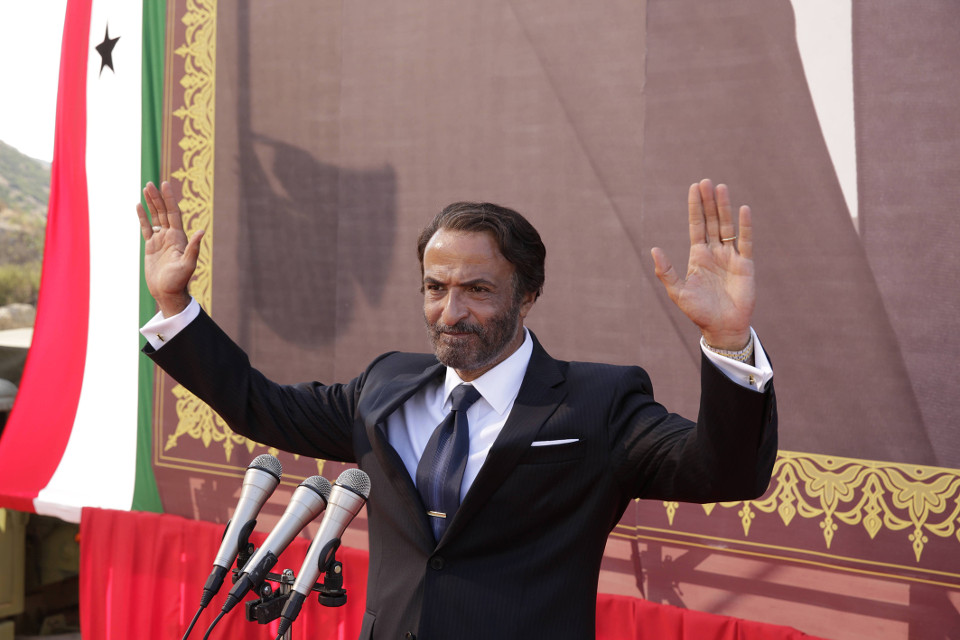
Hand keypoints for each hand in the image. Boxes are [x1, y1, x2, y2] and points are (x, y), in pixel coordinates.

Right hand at [136, 181, 204, 316]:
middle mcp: (171, 236)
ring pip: (155, 217)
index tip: (165, 184)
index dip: (169, 199)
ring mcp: (160, 240)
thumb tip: (201, 232)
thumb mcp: (187, 264)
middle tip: (151, 183)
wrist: (168, 293)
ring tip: (146, 188)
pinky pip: (146, 228)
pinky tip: (138, 206)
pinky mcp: (151, 246)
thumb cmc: (179, 281)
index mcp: (179, 237)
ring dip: (151, 203)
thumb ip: (193, 248)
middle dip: (158, 197)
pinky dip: (143, 217)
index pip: (174, 213)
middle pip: (164, 212)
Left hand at [650, 179, 754, 349]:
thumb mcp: (678, 293)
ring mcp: (730, 257)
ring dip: (724, 207)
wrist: (722, 328)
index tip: (694, 188)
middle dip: (709, 201)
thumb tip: (653, 249)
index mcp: (698, 256)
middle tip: (706, 181)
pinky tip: (743, 209)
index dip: (695, 207)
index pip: (696, 226)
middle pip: (711, 221)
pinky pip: (745, 241)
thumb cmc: (699, 312)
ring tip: (721, 187)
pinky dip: (745, 226)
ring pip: (727, 226)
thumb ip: (666, 272)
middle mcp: (714, 252)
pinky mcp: (745, 264)